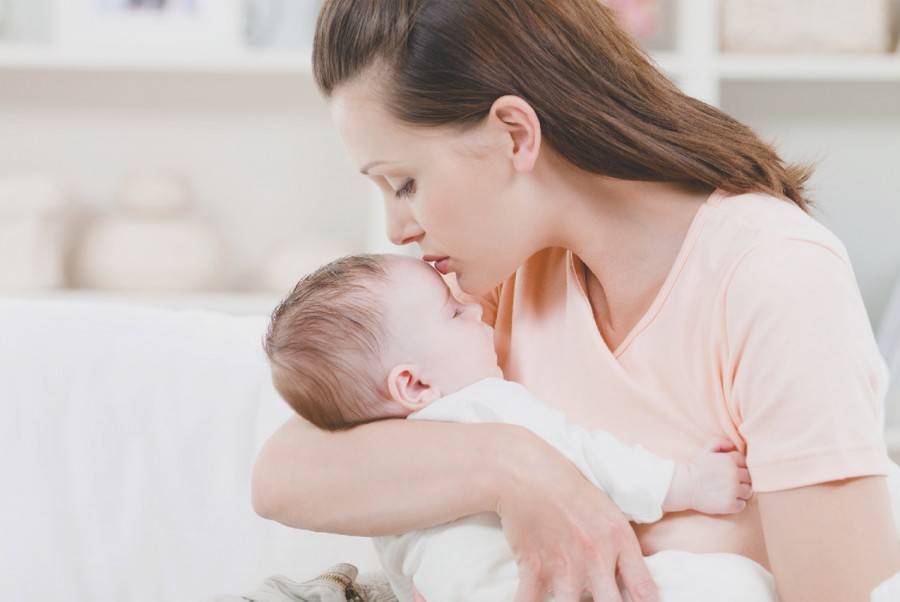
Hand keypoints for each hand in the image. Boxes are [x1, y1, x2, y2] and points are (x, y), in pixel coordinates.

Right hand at [494, 429, 658, 601]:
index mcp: (620, 540)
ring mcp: (566, 565)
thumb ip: (622, 548)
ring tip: (564, 597)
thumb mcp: (607, 513)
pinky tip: (531, 599)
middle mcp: (597, 556)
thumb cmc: (568, 490)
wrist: (526, 473)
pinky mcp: (535, 567)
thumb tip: (631, 580)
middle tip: (596, 599)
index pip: (645, 591)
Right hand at [680, 437, 752, 514]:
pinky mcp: (730, 504)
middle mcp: (734, 475)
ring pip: (748, 491)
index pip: (745, 463)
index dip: (738, 467)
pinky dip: (736, 504)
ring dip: (741, 492)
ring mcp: (733, 491)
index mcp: (730, 460)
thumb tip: (733, 445)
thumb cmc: (696, 468)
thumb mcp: (706, 450)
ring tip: (729, 491)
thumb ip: (720, 442)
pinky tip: (726, 500)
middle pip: (749, 478)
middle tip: (730, 482)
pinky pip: (742, 505)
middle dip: (741, 479)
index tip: (729, 471)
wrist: (684, 486)